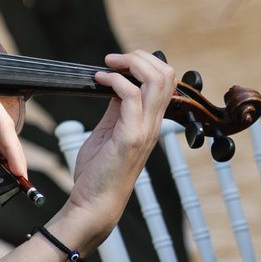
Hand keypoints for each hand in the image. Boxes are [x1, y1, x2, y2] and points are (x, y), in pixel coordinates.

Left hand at [45, 52, 178, 248]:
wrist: (94, 204)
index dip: (145, 63)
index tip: (118, 63)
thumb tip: (115, 84)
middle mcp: (153, 124)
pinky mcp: (131, 137)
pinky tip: (98, 81)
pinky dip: (114, 80)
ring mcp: (145, 130)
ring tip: (108, 65)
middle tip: (114, 59)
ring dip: (130, 64)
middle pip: (166, 74)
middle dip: (140, 57)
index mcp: (150, 122)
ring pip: (156, 80)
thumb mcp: (107, 132)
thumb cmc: (98, 173)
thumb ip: (116, 109)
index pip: (165, 81)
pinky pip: (132, 95)